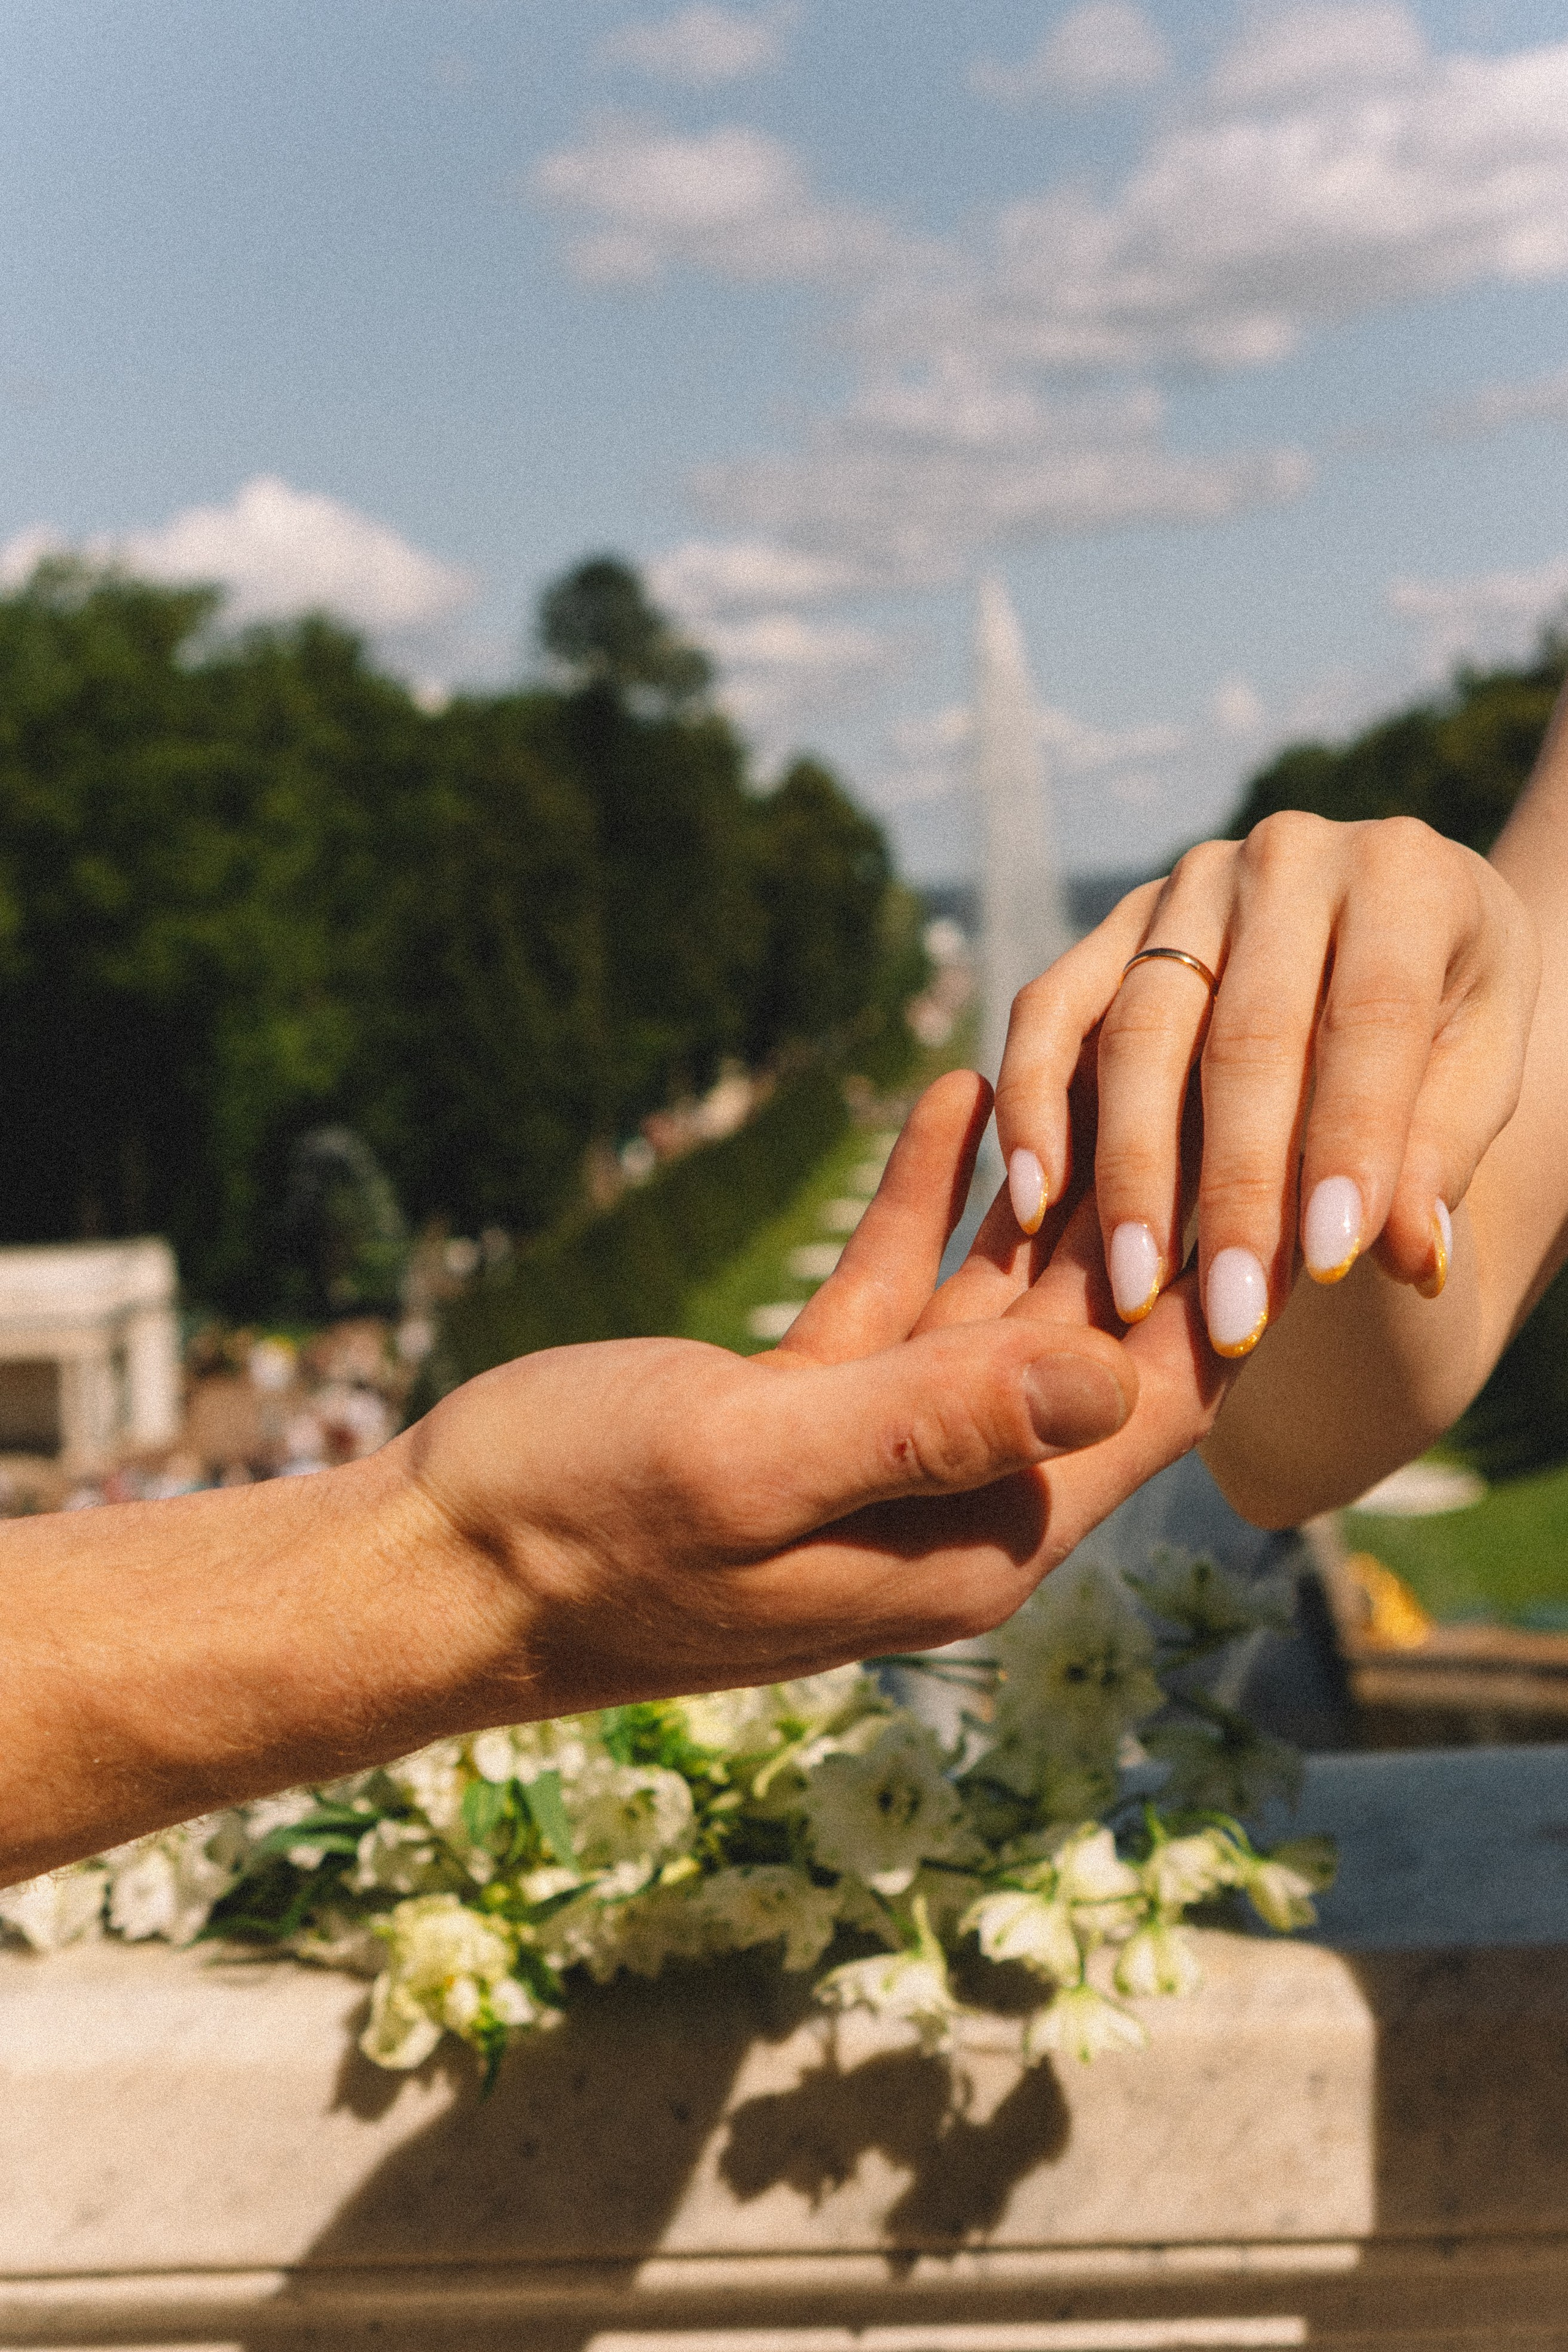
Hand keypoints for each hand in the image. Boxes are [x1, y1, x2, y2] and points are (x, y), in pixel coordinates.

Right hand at [403, 1072, 1143, 1709]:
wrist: (435, 1568)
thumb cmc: (577, 1527)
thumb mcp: (752, 1462)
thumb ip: (933, 1424)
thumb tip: (1115, 1372)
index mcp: (969, 1545)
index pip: (1151, 1408)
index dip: (1217, 1285)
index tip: (1265, 1152)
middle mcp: (947, 1508)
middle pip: (1090, 1345)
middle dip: (1143, 1214)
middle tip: (1187, 1064)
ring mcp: (876, 1459)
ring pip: (997, 1309)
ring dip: (1042, 1190)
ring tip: (1089, 1055)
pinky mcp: (802, 1410)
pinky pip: (898, 1293)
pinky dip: (927, 1201)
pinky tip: (952, 1099)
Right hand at [991, 813, 1537, 1359]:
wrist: (1387, 933)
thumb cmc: (1446, 1015)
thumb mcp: (1482, 1068)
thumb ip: (1444, 1151)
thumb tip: (1404, 1255)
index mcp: (1404, 875)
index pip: (1371, 1016)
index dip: (1350, 1139)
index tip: (1334, 1264)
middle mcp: (1286, 859)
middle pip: (1245, 1035)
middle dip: (1235, 1188)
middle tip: (1230, 1312)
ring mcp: (1186, 885)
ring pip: (1136, 1029)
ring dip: (1129, 1170)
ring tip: (1133, 1285)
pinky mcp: (1111, 926)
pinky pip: (1051, 1010)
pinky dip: (1033, 1105)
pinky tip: (1032, 1200)